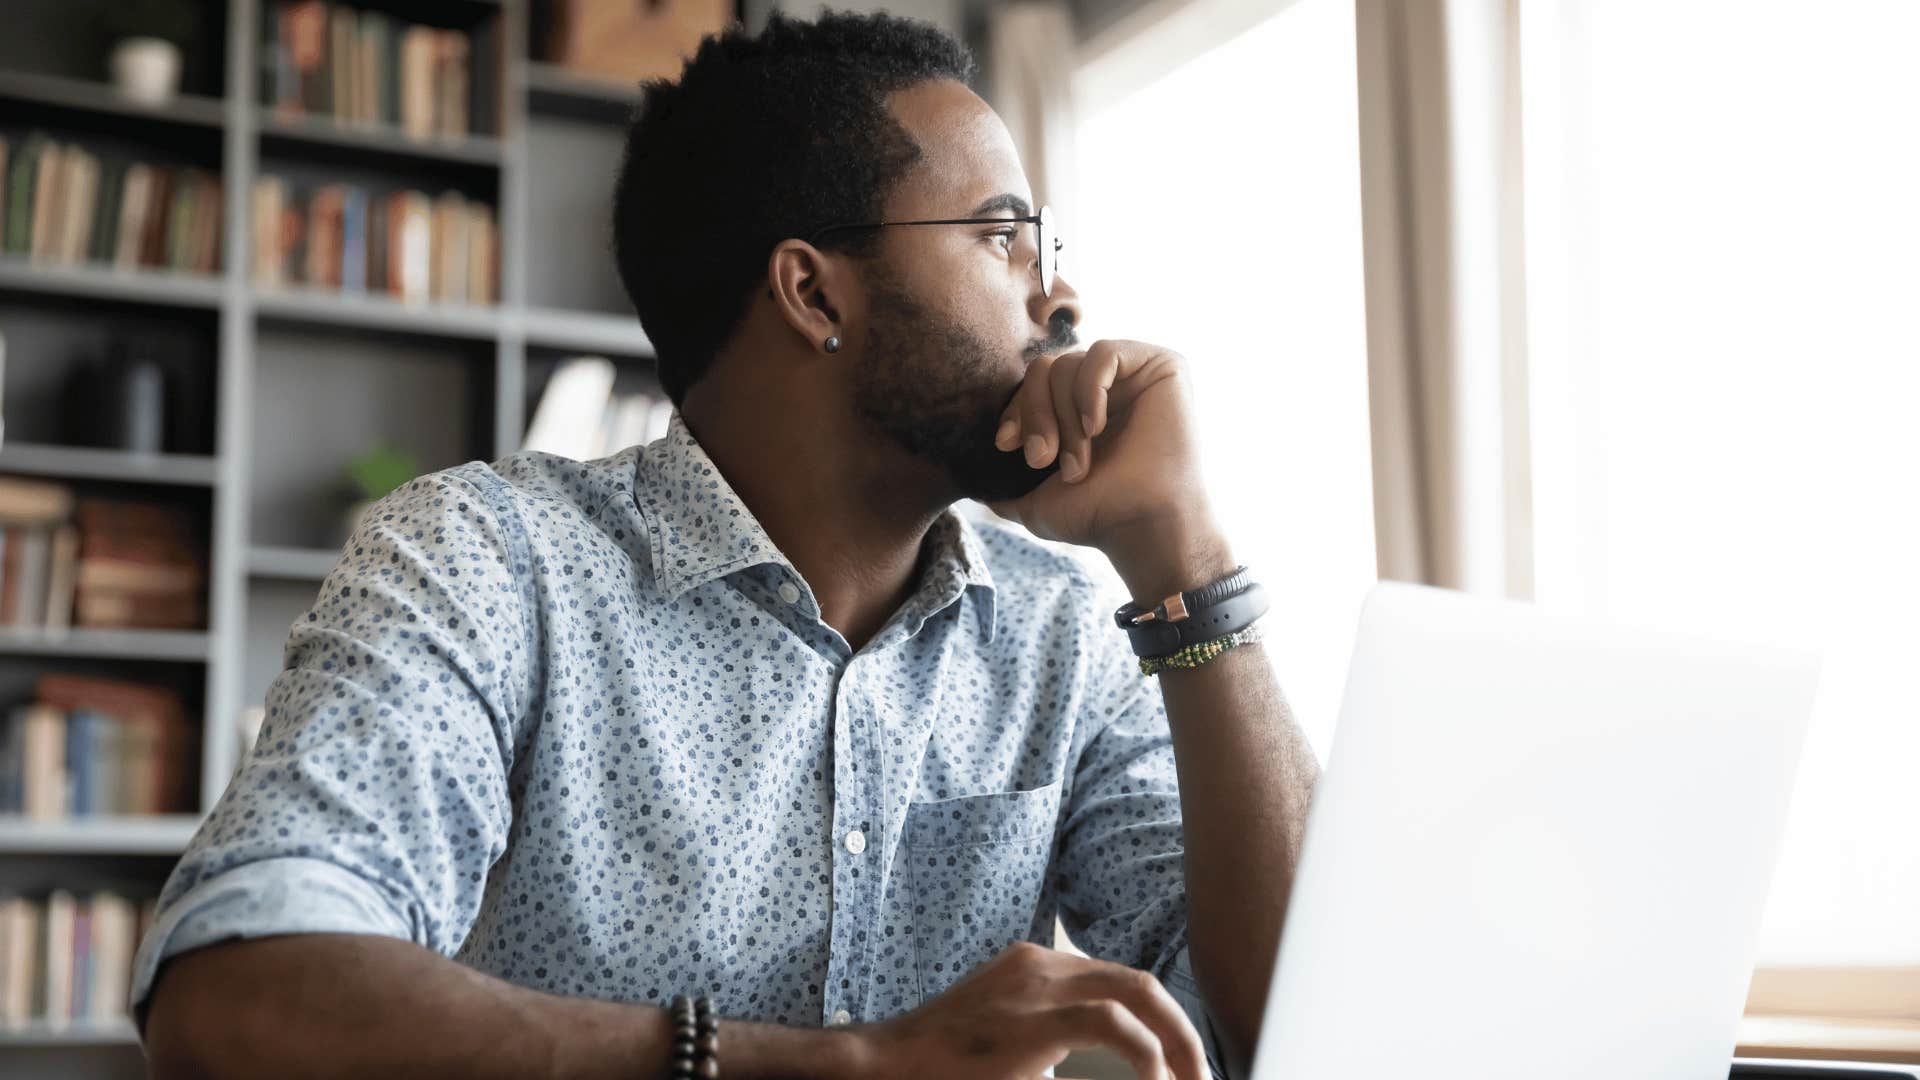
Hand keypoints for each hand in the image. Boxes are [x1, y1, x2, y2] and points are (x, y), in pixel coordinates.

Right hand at [843, 940, 1208, 1079]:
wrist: (885, 1066)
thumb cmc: (941, 1067)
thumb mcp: (1008, 1047)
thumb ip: (1052, 1049)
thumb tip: (1106, 1069)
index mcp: (1037, 968)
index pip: (1118, 982)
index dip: (1159, 1022)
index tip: (1179, 1065)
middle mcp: (1041, 964)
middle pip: (1139, 982)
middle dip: (1182, 1031)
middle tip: (1202, 1077)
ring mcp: (1036, 987)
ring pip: (1137, 993)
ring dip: (1177, 1042)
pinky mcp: (1032, 1020)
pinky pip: (1112, 1024)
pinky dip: (1146, 1051)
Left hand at [985, 340, 1216, 557]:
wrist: (1142, 527)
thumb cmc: (1098, 515)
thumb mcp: (1035, 501)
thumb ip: (1005, 486)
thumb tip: (974, 485)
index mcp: (1080, 408)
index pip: (1033, 385)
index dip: (1016, 410)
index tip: (1006, 446)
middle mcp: (1108, 387)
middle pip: (1044, 370)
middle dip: (1035, 416)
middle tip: (1042, 460)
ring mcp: (1134, 374)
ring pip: (1068, 365)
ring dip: (1063, 419)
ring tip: (1077, 463)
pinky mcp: (1161, 365)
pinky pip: (1102, 353)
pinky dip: (1089, 390)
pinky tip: (1096, 427)